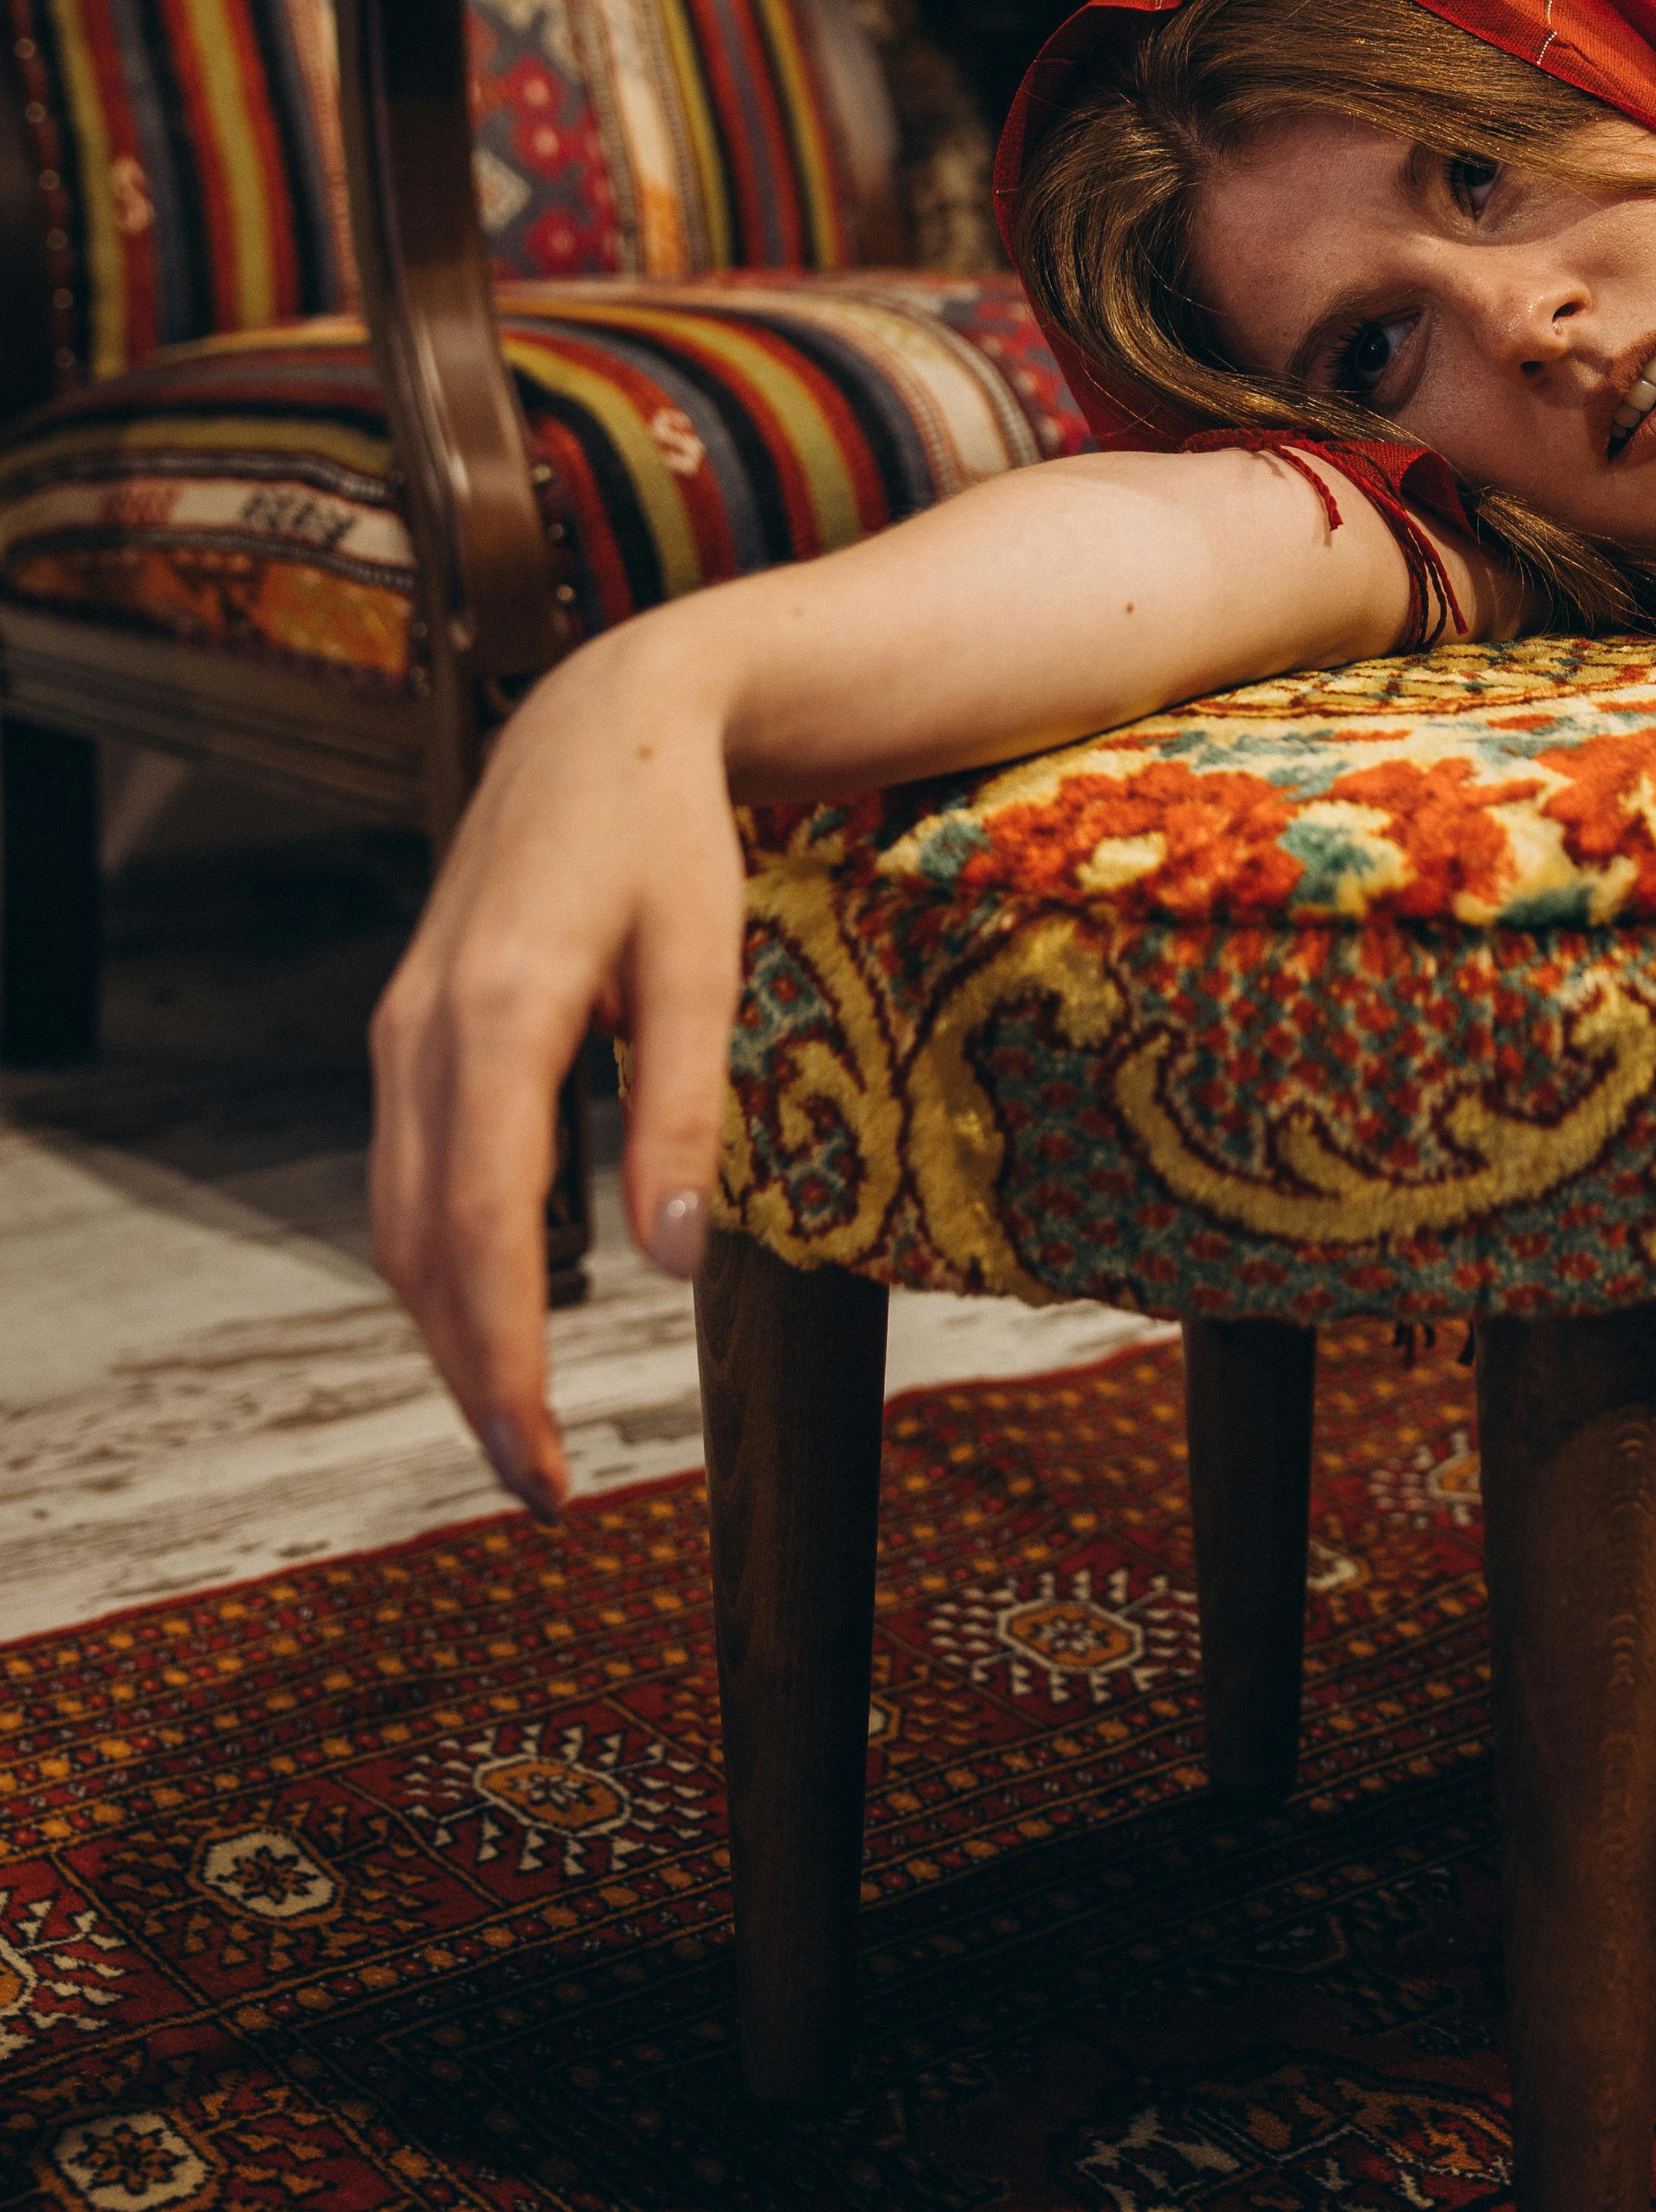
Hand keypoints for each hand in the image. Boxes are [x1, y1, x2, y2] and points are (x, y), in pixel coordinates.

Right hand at [369, 608, 747, 1518]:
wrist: (601, 721)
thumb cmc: (669, 834)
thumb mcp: (703, 958)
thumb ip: (680, 1111)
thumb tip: (673, 1263)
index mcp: (499, 1014)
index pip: (484, 1228)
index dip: (507, 1358)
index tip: (542, 1460)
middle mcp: (424, 1029)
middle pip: (423, 1246)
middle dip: (473, 1379)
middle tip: (540, 1490)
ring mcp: (401, 1030)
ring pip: (397, 1221)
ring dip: (449, 1334)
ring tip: (518, 1428)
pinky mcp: (409, 1030)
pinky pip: (405, 1175)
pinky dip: (438, 1263)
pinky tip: (491, 1317)